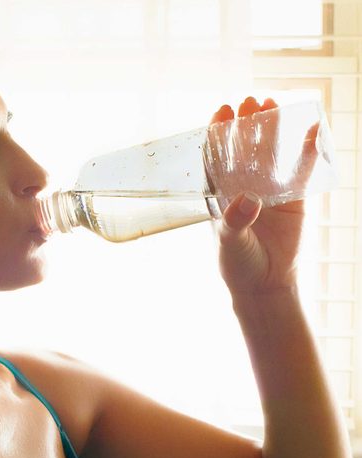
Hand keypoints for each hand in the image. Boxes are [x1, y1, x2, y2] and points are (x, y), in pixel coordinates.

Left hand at [213, 97, 308, 293]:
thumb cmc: (237, 263)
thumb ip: (234, 221)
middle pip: (243, 148)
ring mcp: (269, 189)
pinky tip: (312, 128)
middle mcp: (242, 186)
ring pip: (270, 152)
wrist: (265, 284)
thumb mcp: (229, 242)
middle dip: (245, 124)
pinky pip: (302, 169)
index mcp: (219, 193)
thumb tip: (249, 200)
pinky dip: (307, 150)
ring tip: (271, 102)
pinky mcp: (294, 198)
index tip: (220, 111)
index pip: (216, 156)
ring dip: (271, 129)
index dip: (218, 133)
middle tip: (249, 101)